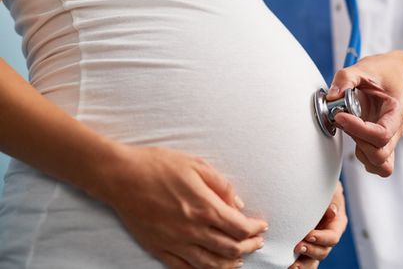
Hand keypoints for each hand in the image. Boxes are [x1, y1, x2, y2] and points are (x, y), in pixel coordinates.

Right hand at [94, 145, 267, 268]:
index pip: (240, 227)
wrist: (121, 176)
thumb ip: (221, 185)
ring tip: (239, 259)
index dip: (255, 229)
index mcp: (204, 206)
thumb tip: (238, 203)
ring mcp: (174, 242)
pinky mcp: (158, 247)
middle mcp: (192, 229)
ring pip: (210, 264)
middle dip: (249, 247)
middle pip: (230, 248)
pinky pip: (183, 268)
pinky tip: (209, 267)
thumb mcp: (196, 165)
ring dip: (229, 263)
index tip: (261, 226)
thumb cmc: (158, 165)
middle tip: (256, 242)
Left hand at [289, 181, 347, 268]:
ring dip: (303, 264)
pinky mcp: (305, 245)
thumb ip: (333, 198)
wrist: (310, 185)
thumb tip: (332, 211)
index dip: (322, 238)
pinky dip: (297, 266)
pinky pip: (304, 261)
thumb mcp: (330, 188)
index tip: (308, 235)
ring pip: (313, 260)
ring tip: (292, 266)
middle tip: (297, 247)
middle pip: (323, 251)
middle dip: (311, 250)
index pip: (333, 237)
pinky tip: (287, 267)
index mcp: (337, 223)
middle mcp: (328, 236)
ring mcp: (316, 243)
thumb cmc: (321, 185)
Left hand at [327, 50, 402, 176]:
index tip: (341, 116)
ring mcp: (392, 138)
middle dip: (357, 141)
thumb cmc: (382, 71)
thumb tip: (332, 97)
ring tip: (350, 129)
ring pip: (380, 164)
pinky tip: (354, 135)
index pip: (382, 134)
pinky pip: (377, 164)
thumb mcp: (364, 67)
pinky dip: (363, 156)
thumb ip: (346, 79)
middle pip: (381, 154)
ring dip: (360, 152)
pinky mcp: (382, 142)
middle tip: (344, 121)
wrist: (394, 72)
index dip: (359, 130)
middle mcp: (397, 128)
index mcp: (397, 111)